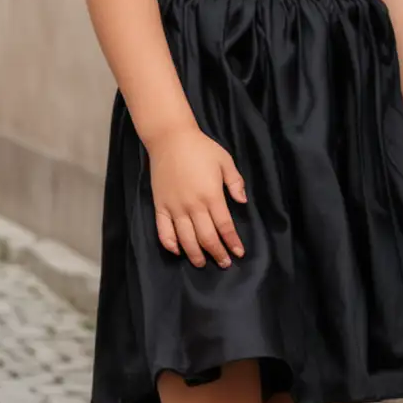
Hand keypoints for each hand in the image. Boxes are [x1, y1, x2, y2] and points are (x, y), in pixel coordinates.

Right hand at [149, 126, 246, 267]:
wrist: (170, 138)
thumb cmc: (201, 148)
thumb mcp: (225, 160)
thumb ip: (235, 182)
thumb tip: (243, 201)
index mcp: (211, 195)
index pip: (224, 226)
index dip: (232, 242)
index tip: (238, 253)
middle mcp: (193, 205)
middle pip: (206, 237)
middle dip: (217, 253)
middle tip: (224, 263)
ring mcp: (174, 207)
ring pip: (185, 239)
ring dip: (195, 254)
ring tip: (202, 264)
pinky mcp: (159, 205)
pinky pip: (163, 230)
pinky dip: (170, 244)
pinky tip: (177, 251)